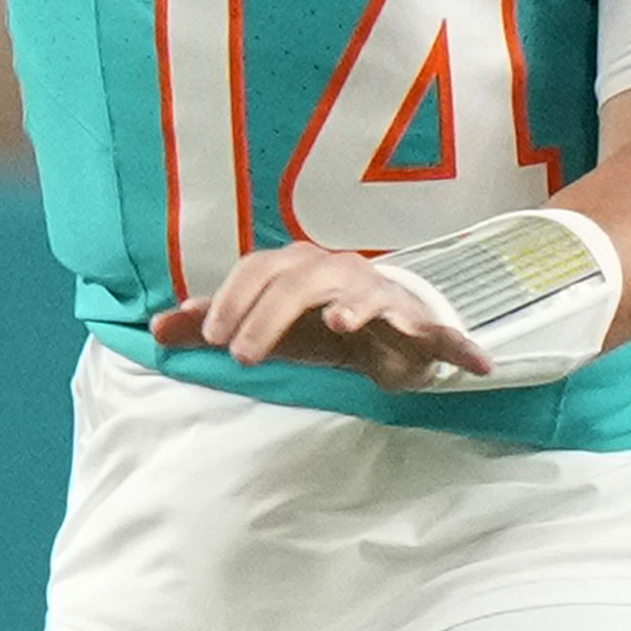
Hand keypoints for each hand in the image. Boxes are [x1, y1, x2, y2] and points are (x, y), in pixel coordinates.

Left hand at [149, 244, 496, 393]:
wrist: (386, 328)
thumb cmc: (315, 322)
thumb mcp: (262, 324)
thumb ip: (211, 323)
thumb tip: (155, 327)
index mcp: (297, 267)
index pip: (259, 269)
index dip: (232, 300)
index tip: (210, 338)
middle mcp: (337, 271)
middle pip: (298, 281)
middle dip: (267, 316)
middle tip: (240, 356)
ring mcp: (381, 295)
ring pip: (363, 294)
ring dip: (353, 308)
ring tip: (339, 326)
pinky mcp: (420, 324)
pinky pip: (441, 332)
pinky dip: (458, 345)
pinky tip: (476, 364)